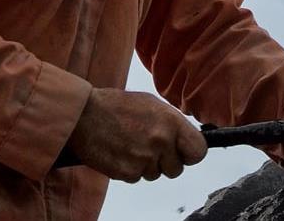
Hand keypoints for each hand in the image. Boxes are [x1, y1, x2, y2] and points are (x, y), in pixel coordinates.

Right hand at [65, 87, 207, 182]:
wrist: (84, 115)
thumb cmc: (116, 106)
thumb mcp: (152, 104)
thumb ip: (172, 123)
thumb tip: (185, 137)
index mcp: (171, 122)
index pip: (198, 150)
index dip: (191, 153)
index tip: (184, 152)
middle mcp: (161, 142)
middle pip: (176, 169)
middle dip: (165, 162)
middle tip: (150, 148)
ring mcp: (144, 159)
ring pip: (155, 174)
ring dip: (146, 165)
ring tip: (132, 146)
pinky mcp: (127, 172)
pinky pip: (137, 178)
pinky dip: (130, 169)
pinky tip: (121, 152)